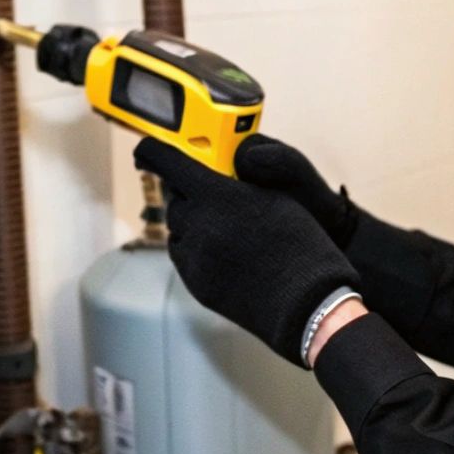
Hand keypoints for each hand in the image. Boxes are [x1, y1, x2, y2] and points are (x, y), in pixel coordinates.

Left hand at [134, 137, 360, 365]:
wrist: (307, 302)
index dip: (153, 153)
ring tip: (223, 229)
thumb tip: (217, 173)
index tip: (146, 151)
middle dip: (187, 194)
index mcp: (218, 195)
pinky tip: (222, 253)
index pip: (168, 163)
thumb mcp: (276, 196)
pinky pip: (183, 256)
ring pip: (177, 230)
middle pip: (175, 199)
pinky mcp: (195, 283)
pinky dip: (194, 249)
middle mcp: (198, 224)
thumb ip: (239, 181)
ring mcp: (194, 257)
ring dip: (191, 223)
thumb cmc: (301, 245)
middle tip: (208, 196)